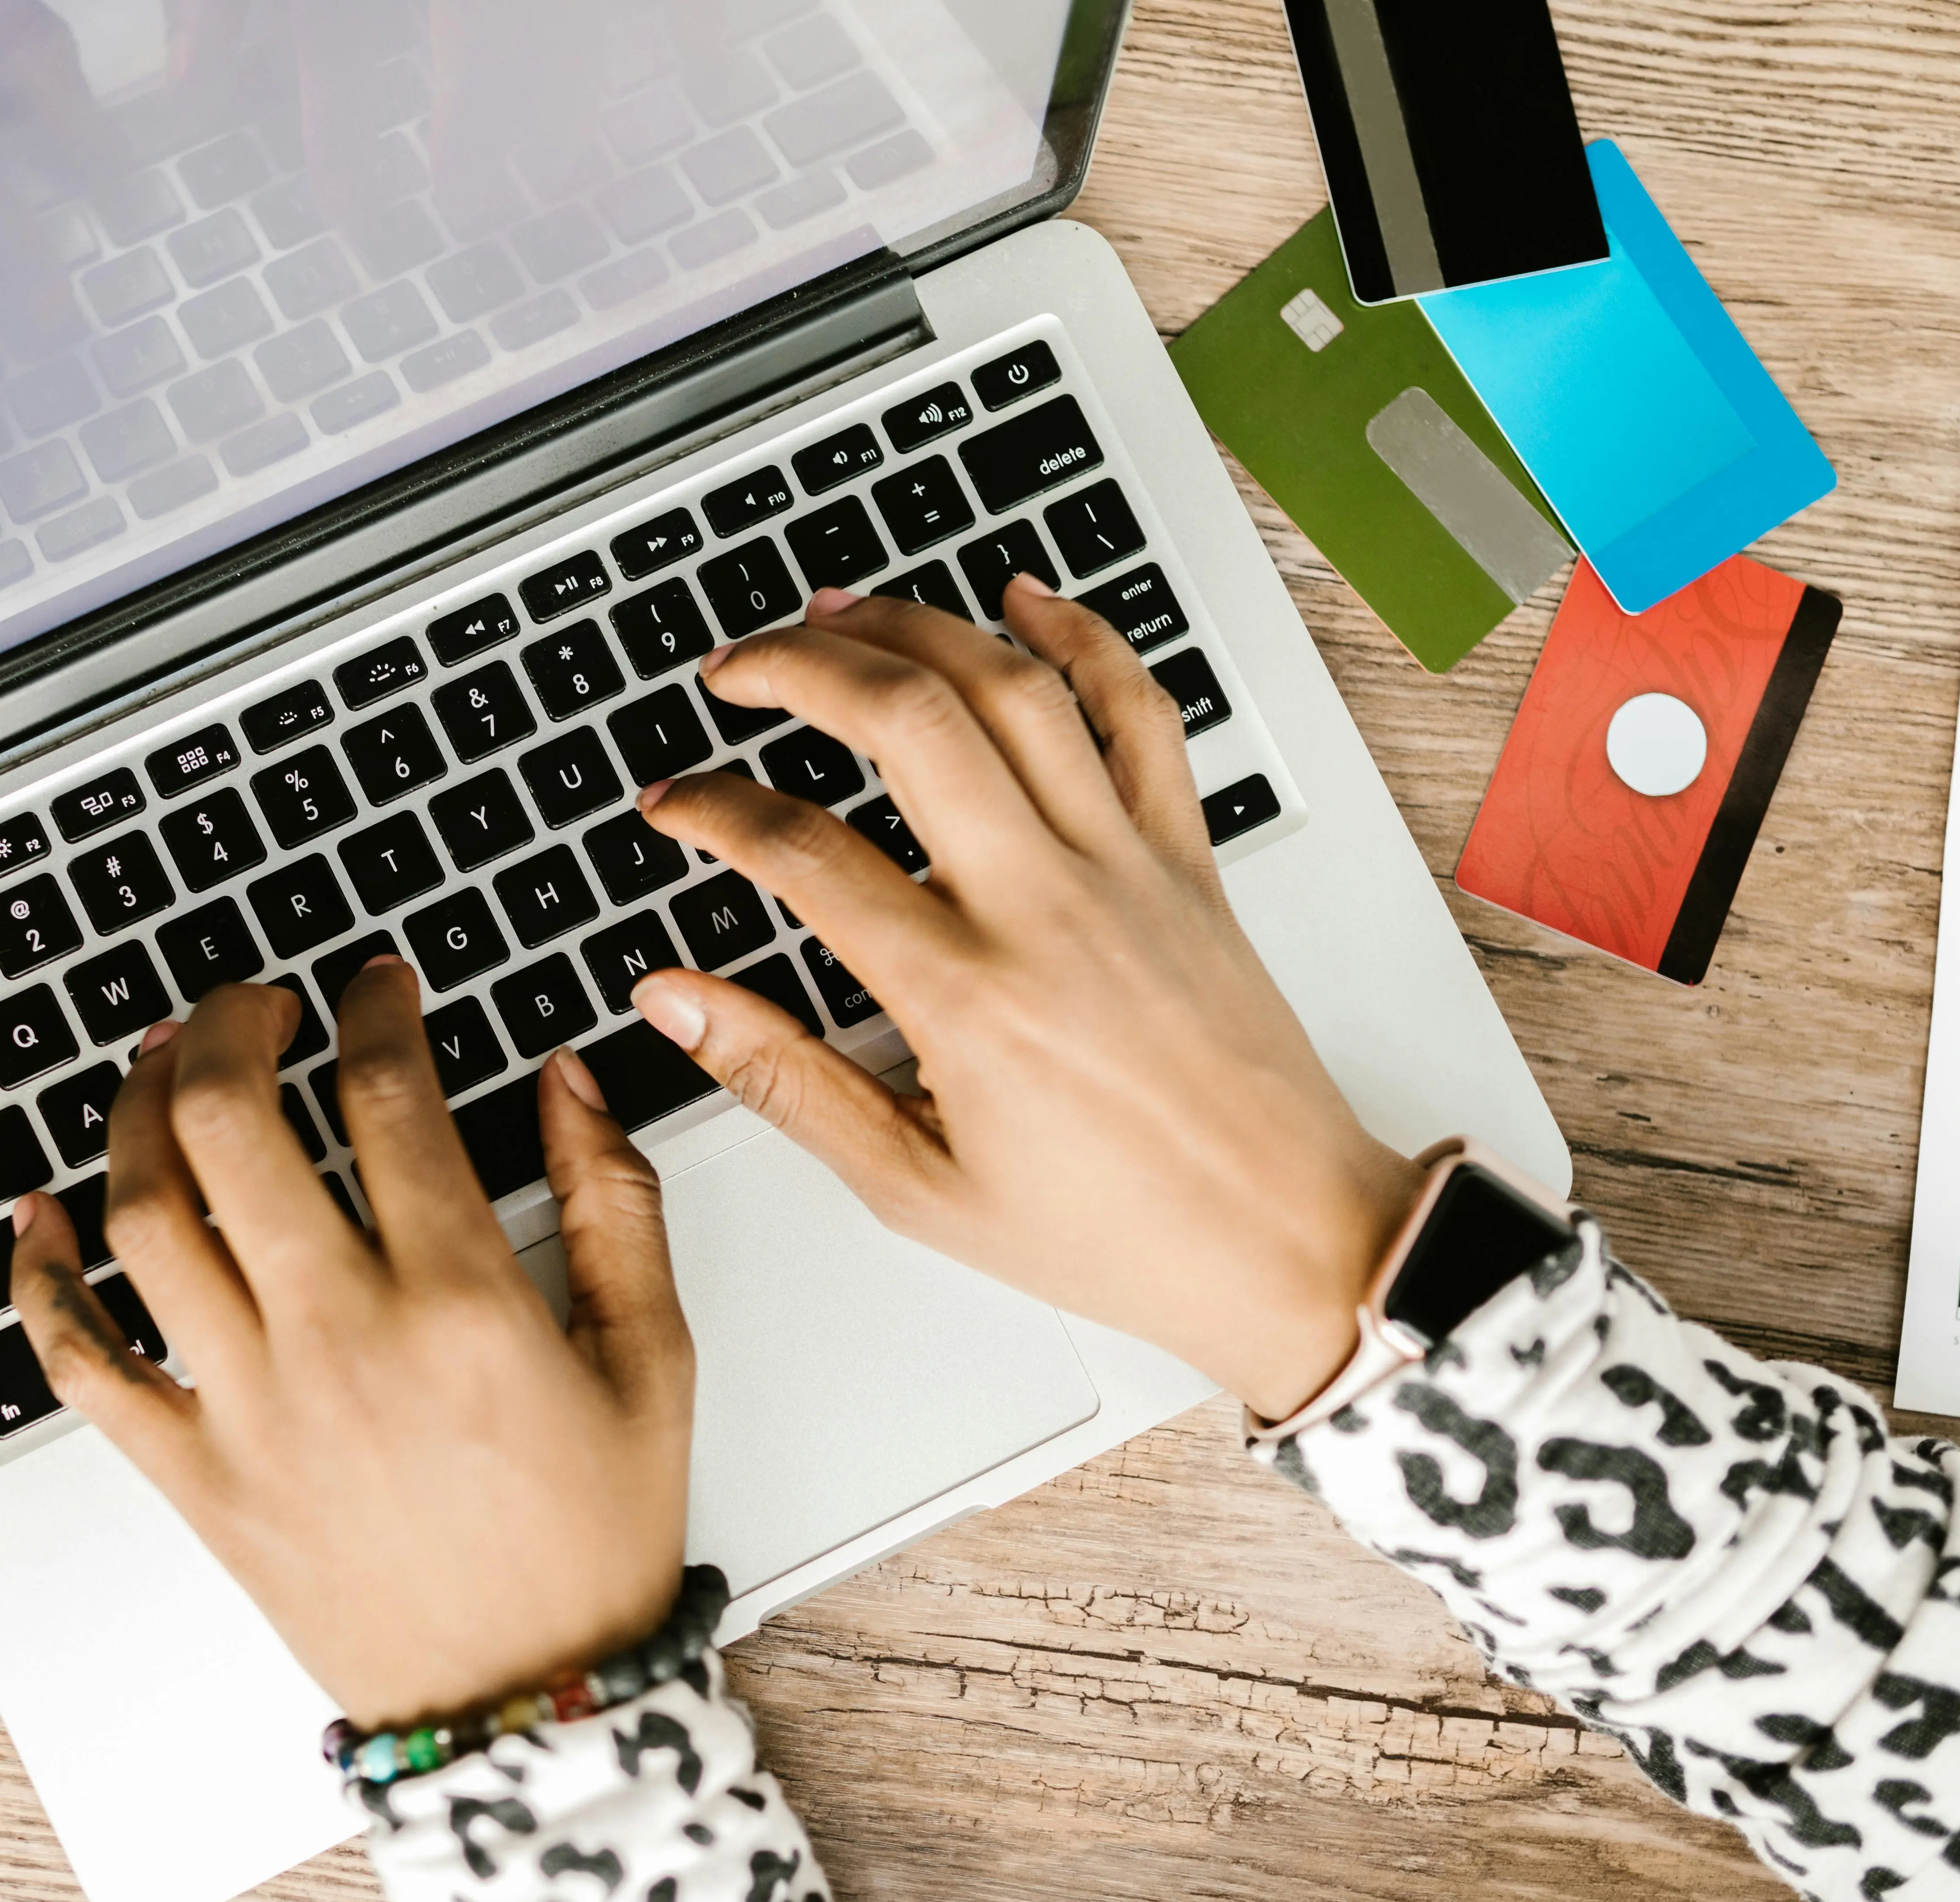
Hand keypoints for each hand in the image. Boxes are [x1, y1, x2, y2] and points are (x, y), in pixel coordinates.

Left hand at [5, 964, 694, 1727]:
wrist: (526, 1705)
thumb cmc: (590, 1540)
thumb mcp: (654, 1362)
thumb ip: (612, 1203)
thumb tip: (566, 1079)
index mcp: (458, 1302)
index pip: (388, 1095)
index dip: (375, 1010)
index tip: (377, 987)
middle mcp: (336, 1340)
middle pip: (233, 1125)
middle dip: (234, 1026)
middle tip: (257, 1004)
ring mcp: (248, 1409)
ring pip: (144, 1216)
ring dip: (138, 1113)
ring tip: (166, 1066)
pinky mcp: (194, 1477)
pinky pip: (82, 1364)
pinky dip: (40, 1280)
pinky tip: (38, 1213)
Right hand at [626, 577, 1424, 1422]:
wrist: (1286, 1242)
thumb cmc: (1114, 1233)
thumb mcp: (916, 1188)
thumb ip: (783, 1079)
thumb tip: (673, 1000)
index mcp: (966, 998)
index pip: (802, 855)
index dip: (713, 811)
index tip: (674, 803)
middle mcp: (1045, 908)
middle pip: (909, 721)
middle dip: (800, 666)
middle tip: (737, 669)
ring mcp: (1126, 869)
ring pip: (1014, 688)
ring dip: (916, 627)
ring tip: (840, 611)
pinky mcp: (1187, 860)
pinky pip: (1141, 714)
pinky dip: (1083, 638)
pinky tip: (1024, 601)